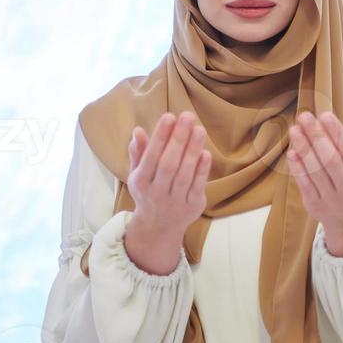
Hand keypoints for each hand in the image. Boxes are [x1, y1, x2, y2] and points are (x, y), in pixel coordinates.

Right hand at [128, 111, 212, 235]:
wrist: (158, 227)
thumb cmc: (149, 191)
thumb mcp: (138, 174)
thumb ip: (138, 152)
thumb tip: (137, 131)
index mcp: (141, 182)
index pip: (151, 157)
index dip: (160, 137)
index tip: (169, 116)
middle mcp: (156, 193)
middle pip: (168, 164)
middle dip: (178, 139)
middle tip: (187, 115)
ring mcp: (175, 201)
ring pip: (184, 174)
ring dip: (192, 150)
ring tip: (199, 129)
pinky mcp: (192, 207)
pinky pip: (198, 186)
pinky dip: (202, 170)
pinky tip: (205, 152)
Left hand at [287, 110, 342, 241]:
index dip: (336, 132)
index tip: (325, 115)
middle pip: (330, 159)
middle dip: (316, 135)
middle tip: (305, 116)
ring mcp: (331, 200)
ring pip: (315, 170)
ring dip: (303, 148)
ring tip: (295, 130)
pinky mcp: (314, 206)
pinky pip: (304, 183)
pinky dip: (297, 167)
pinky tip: (292, 151)